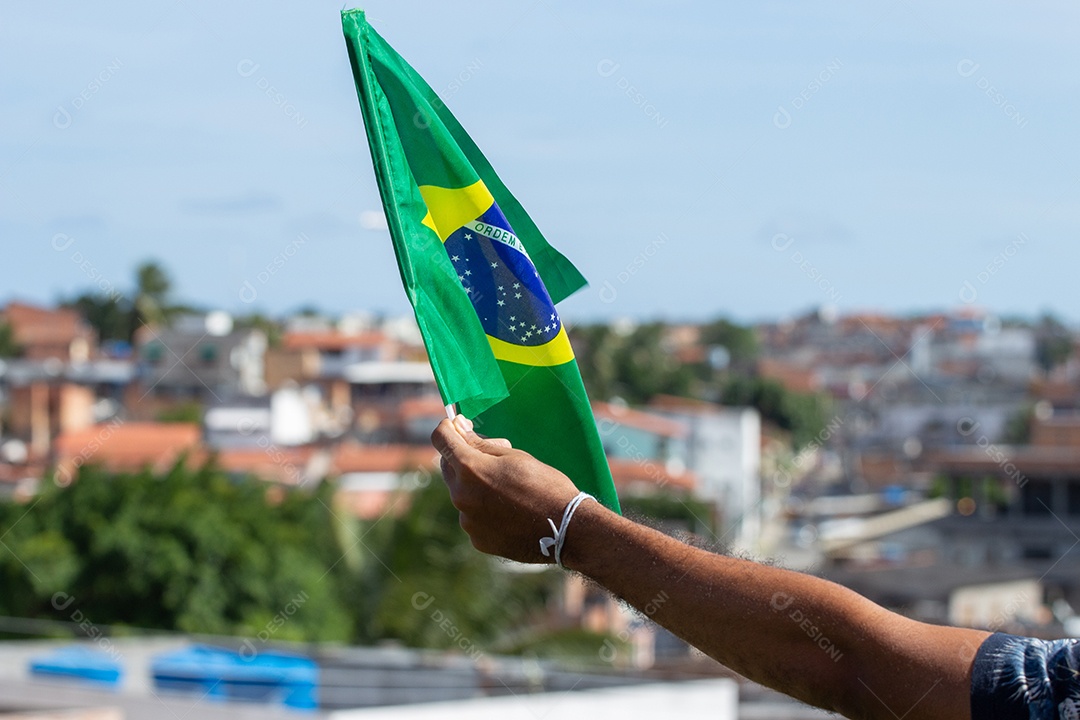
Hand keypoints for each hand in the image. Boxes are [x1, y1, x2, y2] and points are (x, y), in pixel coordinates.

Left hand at [431, 415, 580, 562]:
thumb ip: (481, 444)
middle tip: (497, 452)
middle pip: (448, 467)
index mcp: (470, 470)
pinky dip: (484, 508)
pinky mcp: (477, 539)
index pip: (441, 440)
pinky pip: (472, 516)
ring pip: (462, 493)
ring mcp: (468, 521)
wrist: (567, 530)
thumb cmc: (546, 486)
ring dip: (476, 485)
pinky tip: (510, 510)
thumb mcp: (515, 457)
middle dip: (465, 456)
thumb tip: (459, 429)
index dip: (448, 427)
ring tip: (510, 488)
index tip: (459, 424)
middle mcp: (461, 496)